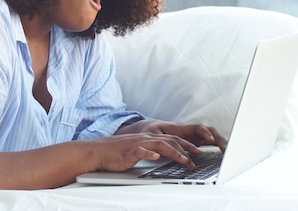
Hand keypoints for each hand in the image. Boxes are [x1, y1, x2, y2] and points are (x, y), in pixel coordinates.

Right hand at [108, 119, 226, 169]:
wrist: (99, 151)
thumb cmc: (118, 153)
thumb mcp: (139, 150)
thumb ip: (152, 151)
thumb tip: (165, 156)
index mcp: (149, 138)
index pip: (172, 139)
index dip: (187, 144)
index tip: (198, 152)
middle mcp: (146, 138)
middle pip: (170, 141)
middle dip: (186, 149)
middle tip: (197, 157)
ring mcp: (138, 144)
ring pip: (159, 145)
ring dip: (174, 153)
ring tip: (184, 160)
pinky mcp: (129, 151)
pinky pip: (140, 151)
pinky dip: (149, 153)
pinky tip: (155, 157)